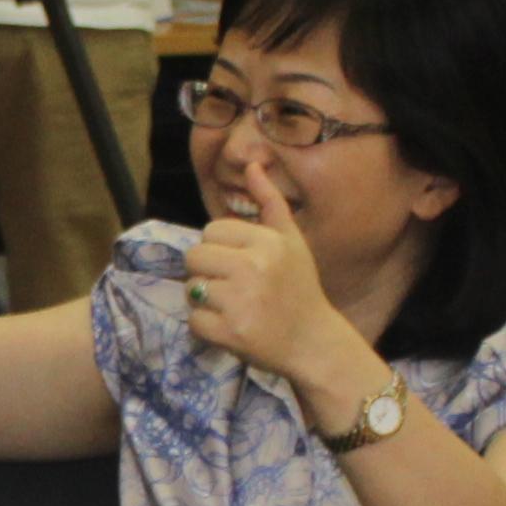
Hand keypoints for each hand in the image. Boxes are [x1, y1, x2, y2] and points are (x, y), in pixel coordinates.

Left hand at [180, 148, 358, 385]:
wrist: (314, 342)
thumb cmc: (300, 287)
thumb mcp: (292, 241)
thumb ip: (270, 202)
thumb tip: (252, 163)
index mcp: (267, 242)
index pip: (211, 232)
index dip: (220, 249)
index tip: (240, 265)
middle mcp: (254, 268)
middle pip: (194, 257)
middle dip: (207, 272)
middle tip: (233, 287)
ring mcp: (241, 301)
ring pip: (191, 289)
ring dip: (206, 300)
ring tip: (234, 306)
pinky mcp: (231, 332)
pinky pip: (194, 321)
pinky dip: (206, 327)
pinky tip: (231, 326)